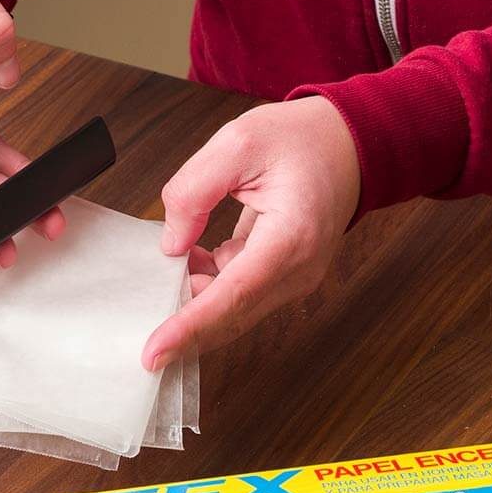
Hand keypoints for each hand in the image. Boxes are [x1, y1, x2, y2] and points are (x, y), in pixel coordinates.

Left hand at [142, 96, 360, 369]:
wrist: (348, 144)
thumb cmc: (301, 140)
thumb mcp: (236, 143)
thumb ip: (194, 191)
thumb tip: (171, 245)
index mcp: (291, 236)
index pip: (233, 295)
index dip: (189, 327)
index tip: (154, 352)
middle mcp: (300, 269)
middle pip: (233, 316)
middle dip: (185, 324)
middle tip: (144, 316)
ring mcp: (297, 278)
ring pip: (235, 311)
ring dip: (197, 297)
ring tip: (174, 262)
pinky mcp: (288, 277)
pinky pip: (242, 296)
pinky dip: (211, 286)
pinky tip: (195, 257)